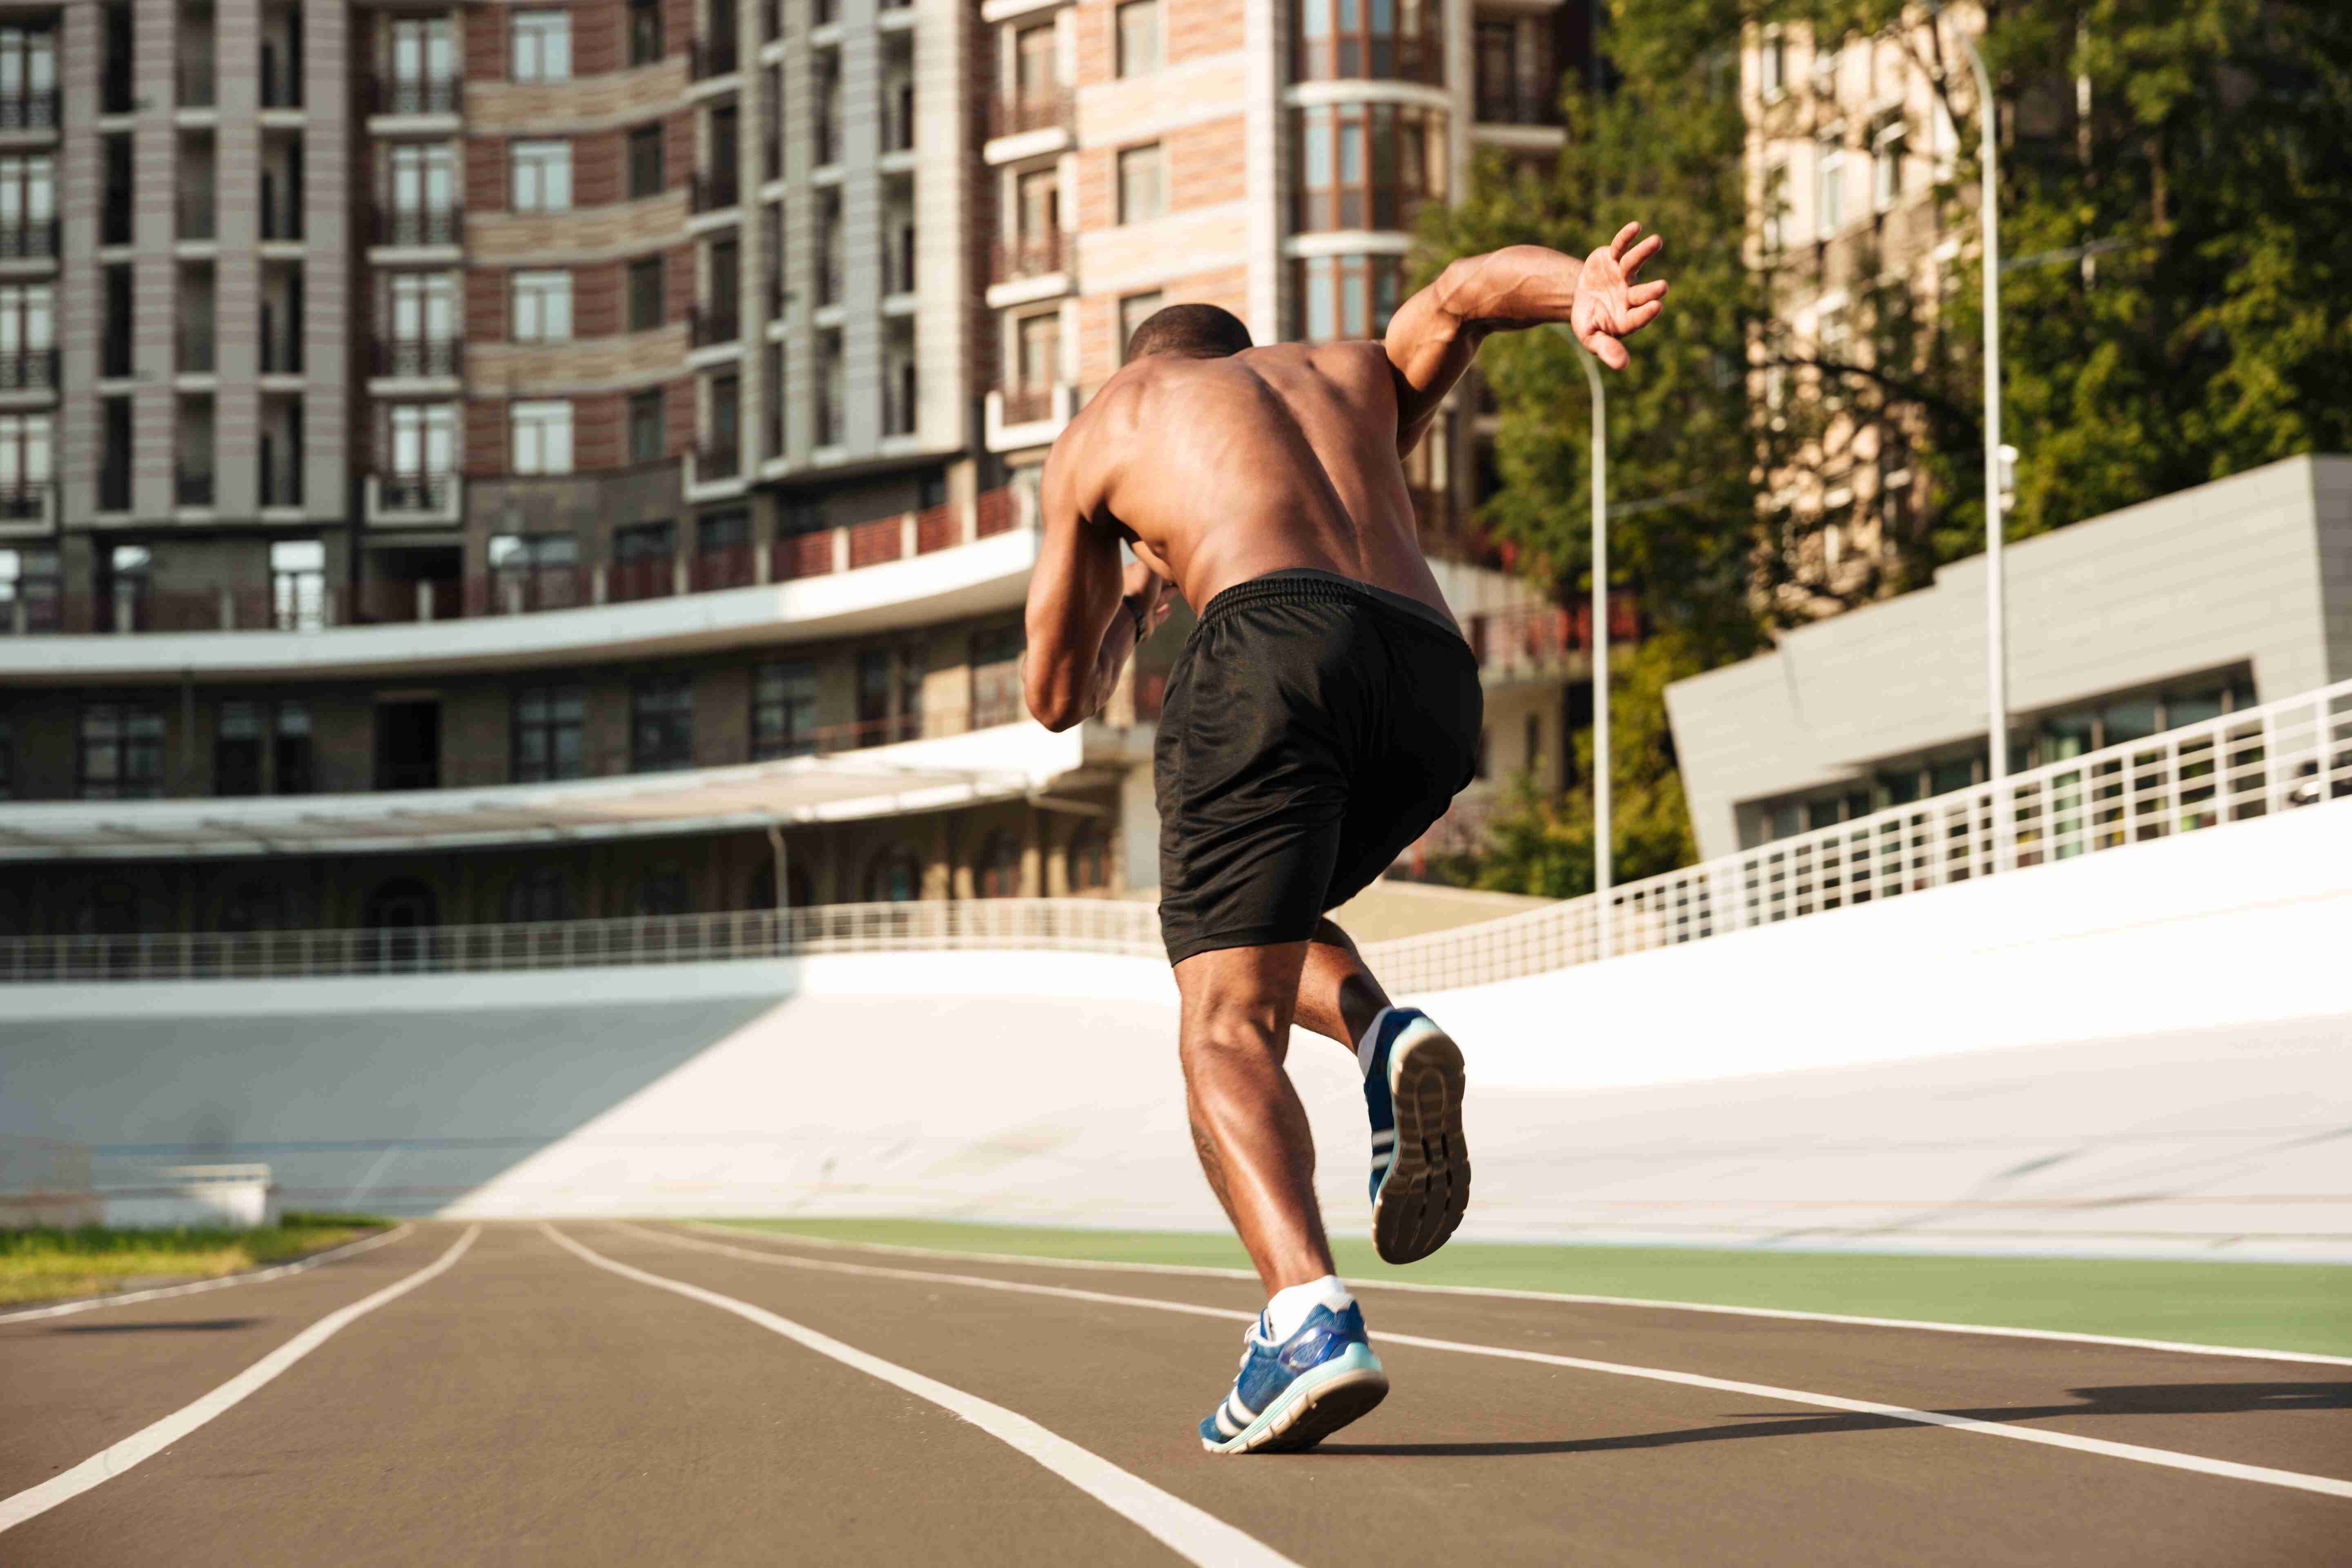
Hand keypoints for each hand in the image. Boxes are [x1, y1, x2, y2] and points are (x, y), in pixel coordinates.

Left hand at [1122, 558, 1174, 634]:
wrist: (1132, 615)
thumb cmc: (1139, 586)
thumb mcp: (1147, 564)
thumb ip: (1153, 555)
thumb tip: (1157, 543)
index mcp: (1134, 574)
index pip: (1148, 566)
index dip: (1160, 564)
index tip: (1172, 561)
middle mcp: (1136, 590)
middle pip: (1154, 582)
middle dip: (1165, 578)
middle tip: (1178, 574)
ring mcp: (1141, 606)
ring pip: (1157, 598)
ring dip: (1167, 594)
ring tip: (1177, 589)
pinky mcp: (1147, 621)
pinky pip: (1157, 616)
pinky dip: (1163, 613)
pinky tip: (1168, 609)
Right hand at [1572, 222, 1668, 369]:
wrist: (1581, 297)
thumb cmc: (1589, 321)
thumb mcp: (1591, 337)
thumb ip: (1606, 349)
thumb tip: (1623, 366)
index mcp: (1627, 317)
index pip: (1638, 316)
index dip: (1645, 313)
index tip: (1656, 307)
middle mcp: (1630, 295)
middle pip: (1642, 292)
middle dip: (1651, 289)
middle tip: (1663, 287)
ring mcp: (1623, 275)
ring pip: (1635, 264)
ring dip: (1644, 252)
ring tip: (1657, 241)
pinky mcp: (1614, 257)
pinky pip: (1621, 247)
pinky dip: (1627, 237)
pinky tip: (1636, 226)